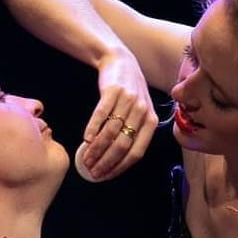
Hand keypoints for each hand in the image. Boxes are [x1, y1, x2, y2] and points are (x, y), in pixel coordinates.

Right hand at [80, 49, 157, 179]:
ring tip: (85, 158)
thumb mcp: (140, 112)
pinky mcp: (113, 90)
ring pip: (111, 132)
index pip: (136, 153)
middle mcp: (142, 111)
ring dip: (96, 149)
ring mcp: (128, 100)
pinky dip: (92, 129)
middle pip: (123, 145)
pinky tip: (86, 139)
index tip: (105, 176)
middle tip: (92, 170)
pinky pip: (101, 115)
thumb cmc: (129, 93)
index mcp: (151, 122)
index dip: (119, 167)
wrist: (120, 62)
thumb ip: (134, 133)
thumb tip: (116, 162)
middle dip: (106, 161)